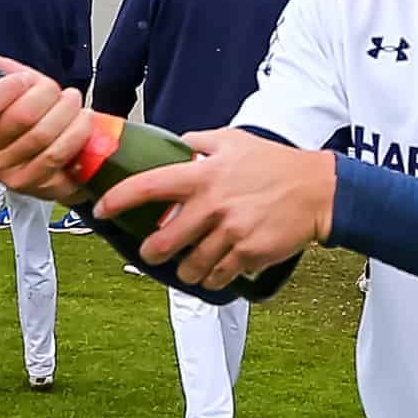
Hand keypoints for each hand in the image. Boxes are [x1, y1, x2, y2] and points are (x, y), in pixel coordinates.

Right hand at [0, 53, 95, 201]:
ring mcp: (7, 172)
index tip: (26, 78)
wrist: (52, 150)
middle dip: (46, 95)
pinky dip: (76, 132)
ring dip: (65, 111)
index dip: (7, 88)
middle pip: (19, 117)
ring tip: (72, 101)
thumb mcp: (6, 83)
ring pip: (42, 135)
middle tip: (56, 89)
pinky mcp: (33, 184)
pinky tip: (82, 119)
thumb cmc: (28, 114)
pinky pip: (57, 154)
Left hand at [95, 130, 334, 290]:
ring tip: (190, 264)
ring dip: (185, 270)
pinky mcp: (248, 254)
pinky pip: (217, 276)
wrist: (318, 191)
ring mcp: (230, 232)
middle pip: (162, 241)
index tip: (100, 210)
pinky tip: (216, 269)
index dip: (117, 200)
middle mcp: (212, 205)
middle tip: (152, 251)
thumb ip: (199, 143)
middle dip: (151, 251)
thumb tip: (174, 145)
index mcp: (202, 175)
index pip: (148, 186)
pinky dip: (212, 277)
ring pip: (189, 266)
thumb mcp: (233, 140)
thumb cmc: (275, 164)